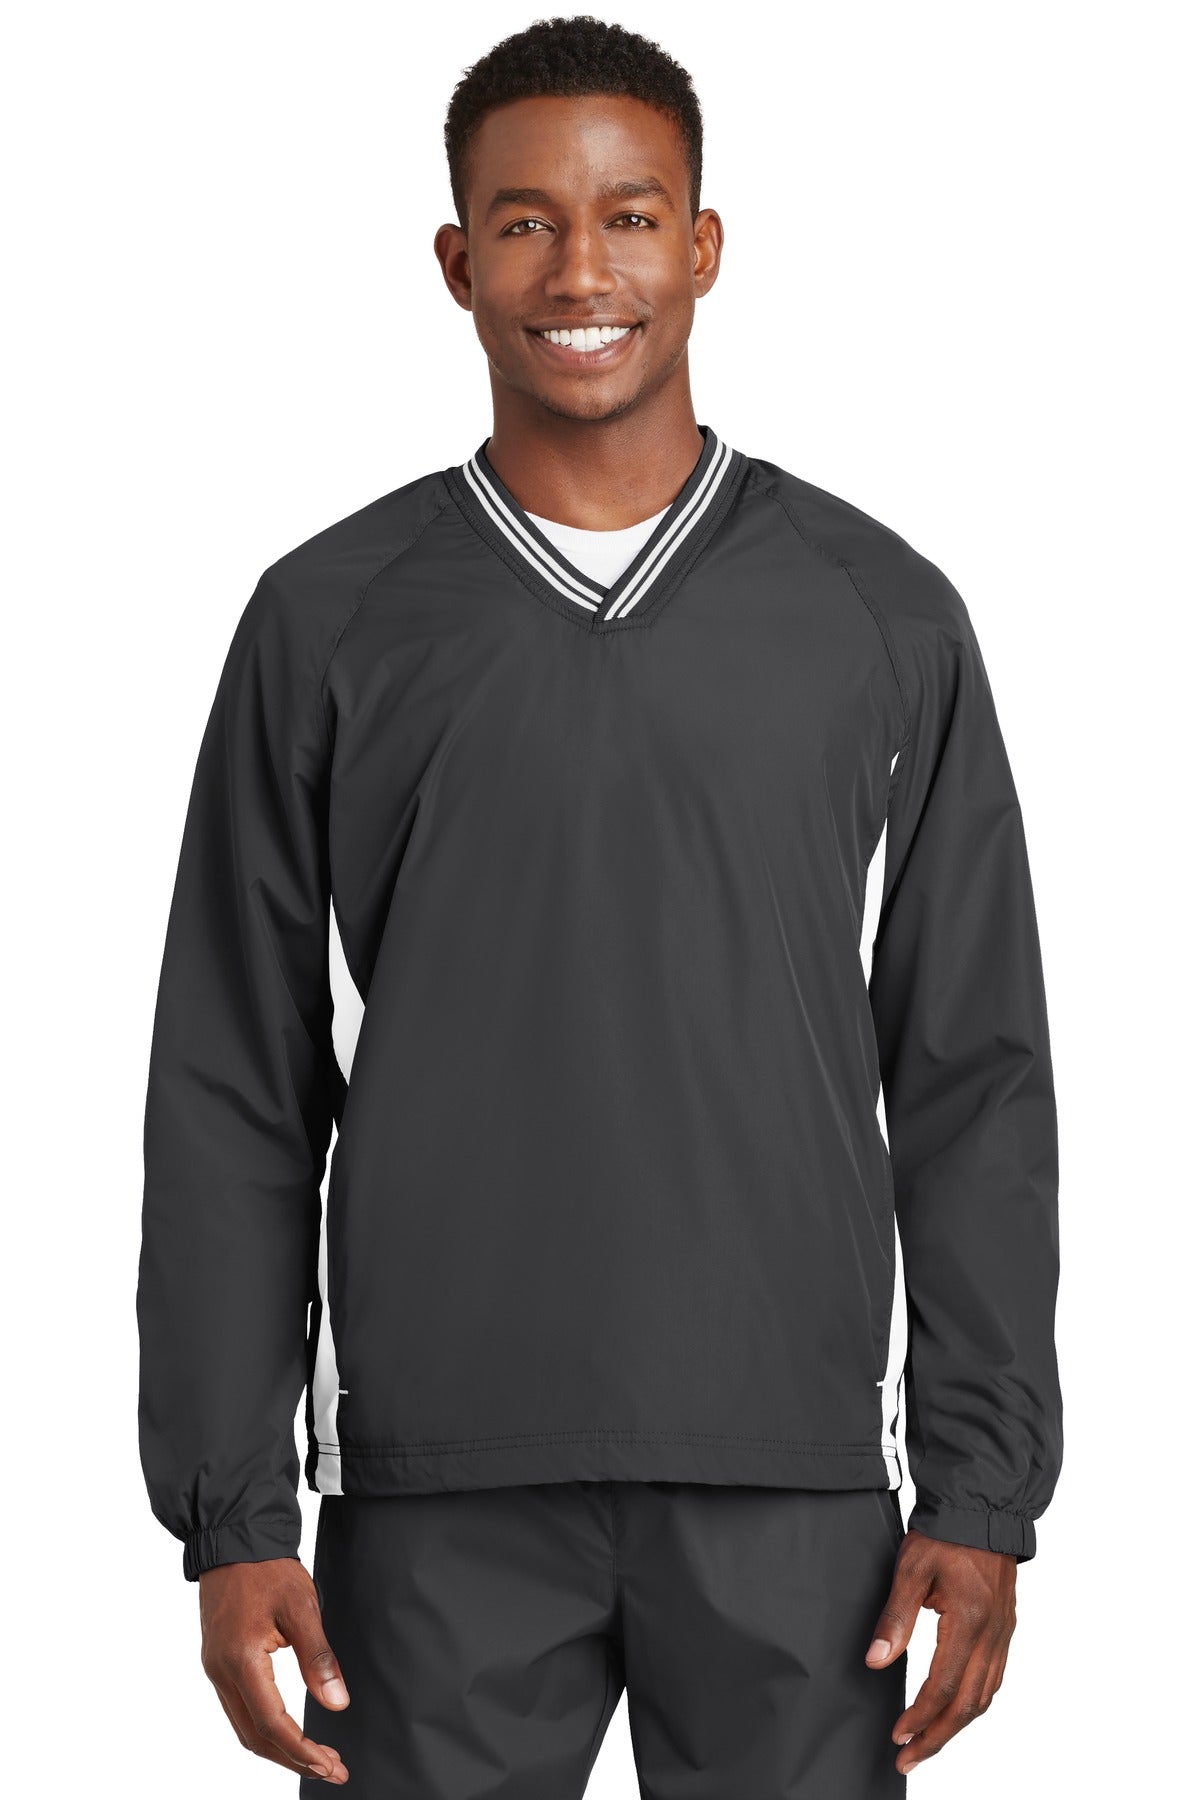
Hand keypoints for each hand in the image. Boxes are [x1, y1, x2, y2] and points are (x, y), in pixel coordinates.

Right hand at [199, 1557, 350, 1783]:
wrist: (235, 1539)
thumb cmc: (267, 1568)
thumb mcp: (302, 1607)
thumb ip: (318, 1658)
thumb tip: (337, 1703)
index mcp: (241, 1661)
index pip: (272, 1724)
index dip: (302, 1751)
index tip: (330, 1765)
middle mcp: (221, 1672)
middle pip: (254, 1736)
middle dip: (293, 1759)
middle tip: (331, 1769)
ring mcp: (216, 1668)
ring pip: (244, 1727)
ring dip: (279, 1748)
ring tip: (316, 1756)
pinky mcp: (218, 1661)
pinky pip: (238, 1708)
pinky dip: (264, 1728)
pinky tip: (287, 1730)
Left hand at [864, 1528, 1016, 1775]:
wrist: (981, 1511)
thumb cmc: (944, 1536)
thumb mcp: (910, 1569)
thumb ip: (895, 1617)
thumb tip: (877, 1661)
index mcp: (968, 1622)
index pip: (944, 1686)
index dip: (920, 1717)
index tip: (898, 1736)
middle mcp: (992, 1635)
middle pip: (968, 1704)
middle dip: (937, 1737)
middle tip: (909, 1759)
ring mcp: (1003, 1635)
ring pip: (985, 1697)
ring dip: (956, 1727)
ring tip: (928, 1744)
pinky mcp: (1005, 1630)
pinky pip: (994, 1679)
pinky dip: (974, 1704)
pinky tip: (956, 1712)